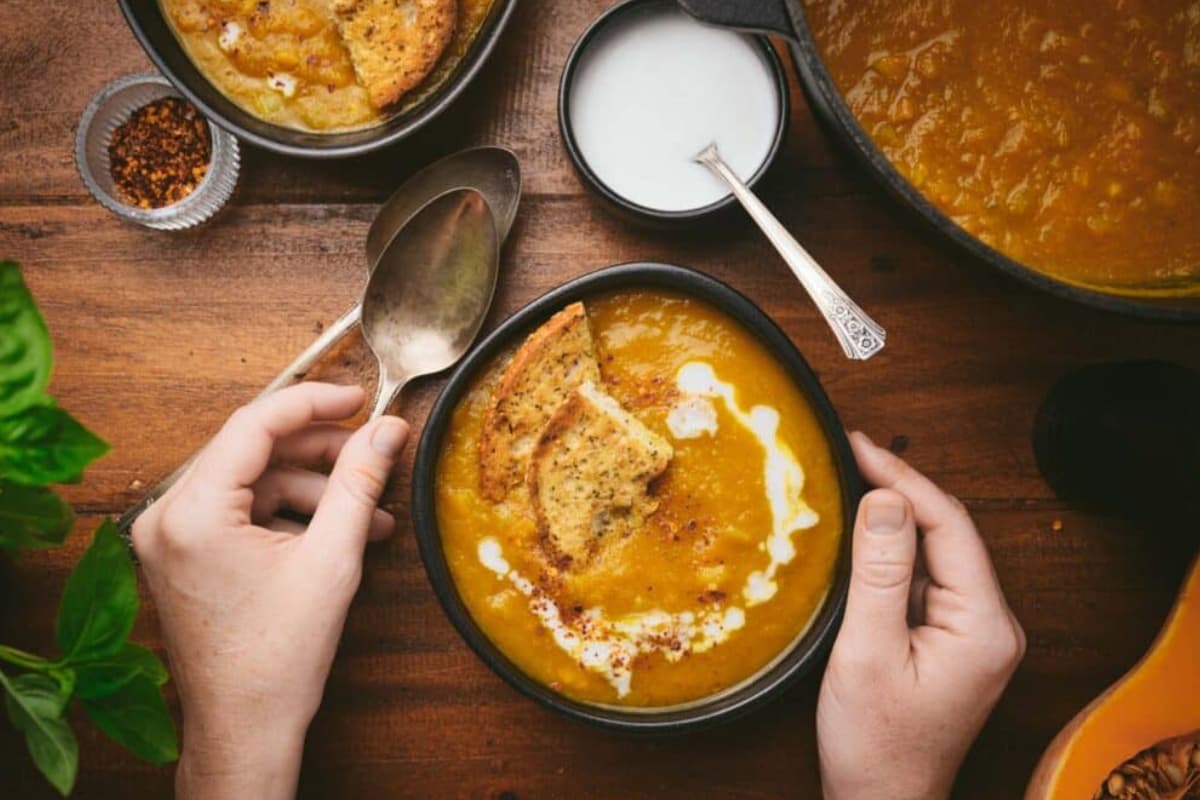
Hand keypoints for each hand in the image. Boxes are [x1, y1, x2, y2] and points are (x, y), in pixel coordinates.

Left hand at [131, 383, 409, 799]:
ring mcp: (170, 538)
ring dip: (311, 488)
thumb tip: (387, 431)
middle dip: (319, 451)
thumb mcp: (332, 558)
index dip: (315, 403)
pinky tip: (335, 531)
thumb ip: (359, 482)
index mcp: (192, 512)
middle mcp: (167, 517)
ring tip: (366, 510)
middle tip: (370, 452)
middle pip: (252, 450)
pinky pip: (240, 510)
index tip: (360, 400)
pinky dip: (288, 514)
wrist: (245, 728)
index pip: (255, 424)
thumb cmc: (277, 659)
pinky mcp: (184, 555)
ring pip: (251, 480)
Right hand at [817, 432, 1024, 799]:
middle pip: (946, 533)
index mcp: (985, 625)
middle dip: (899, 489)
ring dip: (894, 520)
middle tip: (849, 453)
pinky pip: (925, 581)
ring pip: (934, 554)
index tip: (858, 445)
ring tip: (849, 483)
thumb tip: (885, 499)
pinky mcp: (952, 642)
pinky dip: (892, 555)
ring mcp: (974, 634)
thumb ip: (879, 573)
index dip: (903, 477)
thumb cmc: (876, 744)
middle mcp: (992, 624)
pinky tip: (861, 539)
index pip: (949, 525)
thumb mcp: (867, 652)